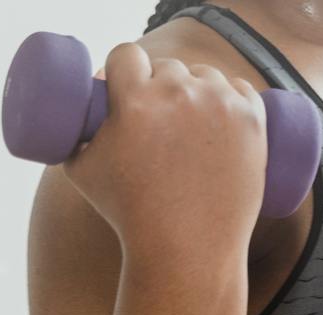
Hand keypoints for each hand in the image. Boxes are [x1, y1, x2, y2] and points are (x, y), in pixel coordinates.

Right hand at [60, 42, 268, 256]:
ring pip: (205, 76)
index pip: (127, 55)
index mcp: (135, 99)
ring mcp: (220, 106)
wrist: (187, 251)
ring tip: (190, 120)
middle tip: (159, 116)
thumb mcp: (81, 172)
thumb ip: (70, 136)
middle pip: (168, 67)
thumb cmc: (129, 215)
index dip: (125, 68)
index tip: (127, 84)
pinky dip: (234, 97)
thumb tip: (74, 115)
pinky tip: (226, 110)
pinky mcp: (252, 122)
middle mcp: (179, 94)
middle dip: (160, 85)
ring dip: (197, 88)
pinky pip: (242, 90)